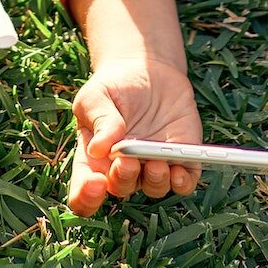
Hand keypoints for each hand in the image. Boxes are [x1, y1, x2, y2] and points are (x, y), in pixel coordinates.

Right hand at [67, 57, 202, 215]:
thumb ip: (98, 119)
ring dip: (155, 181)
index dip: (86, 198)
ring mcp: (151, 166)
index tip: (95, 183)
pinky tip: (179, 170)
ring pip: (154, 189)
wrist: (147, 69)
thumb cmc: (114, 85)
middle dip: (124, 179)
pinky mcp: (180, 160)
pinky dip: (182, 182)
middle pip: (121, 189)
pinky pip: (183, 184)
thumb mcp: (96, 95)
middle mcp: (122, 167)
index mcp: (95, 157)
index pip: (84, 191)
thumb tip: (98, 150)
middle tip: (127, 161)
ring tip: (156, 162)